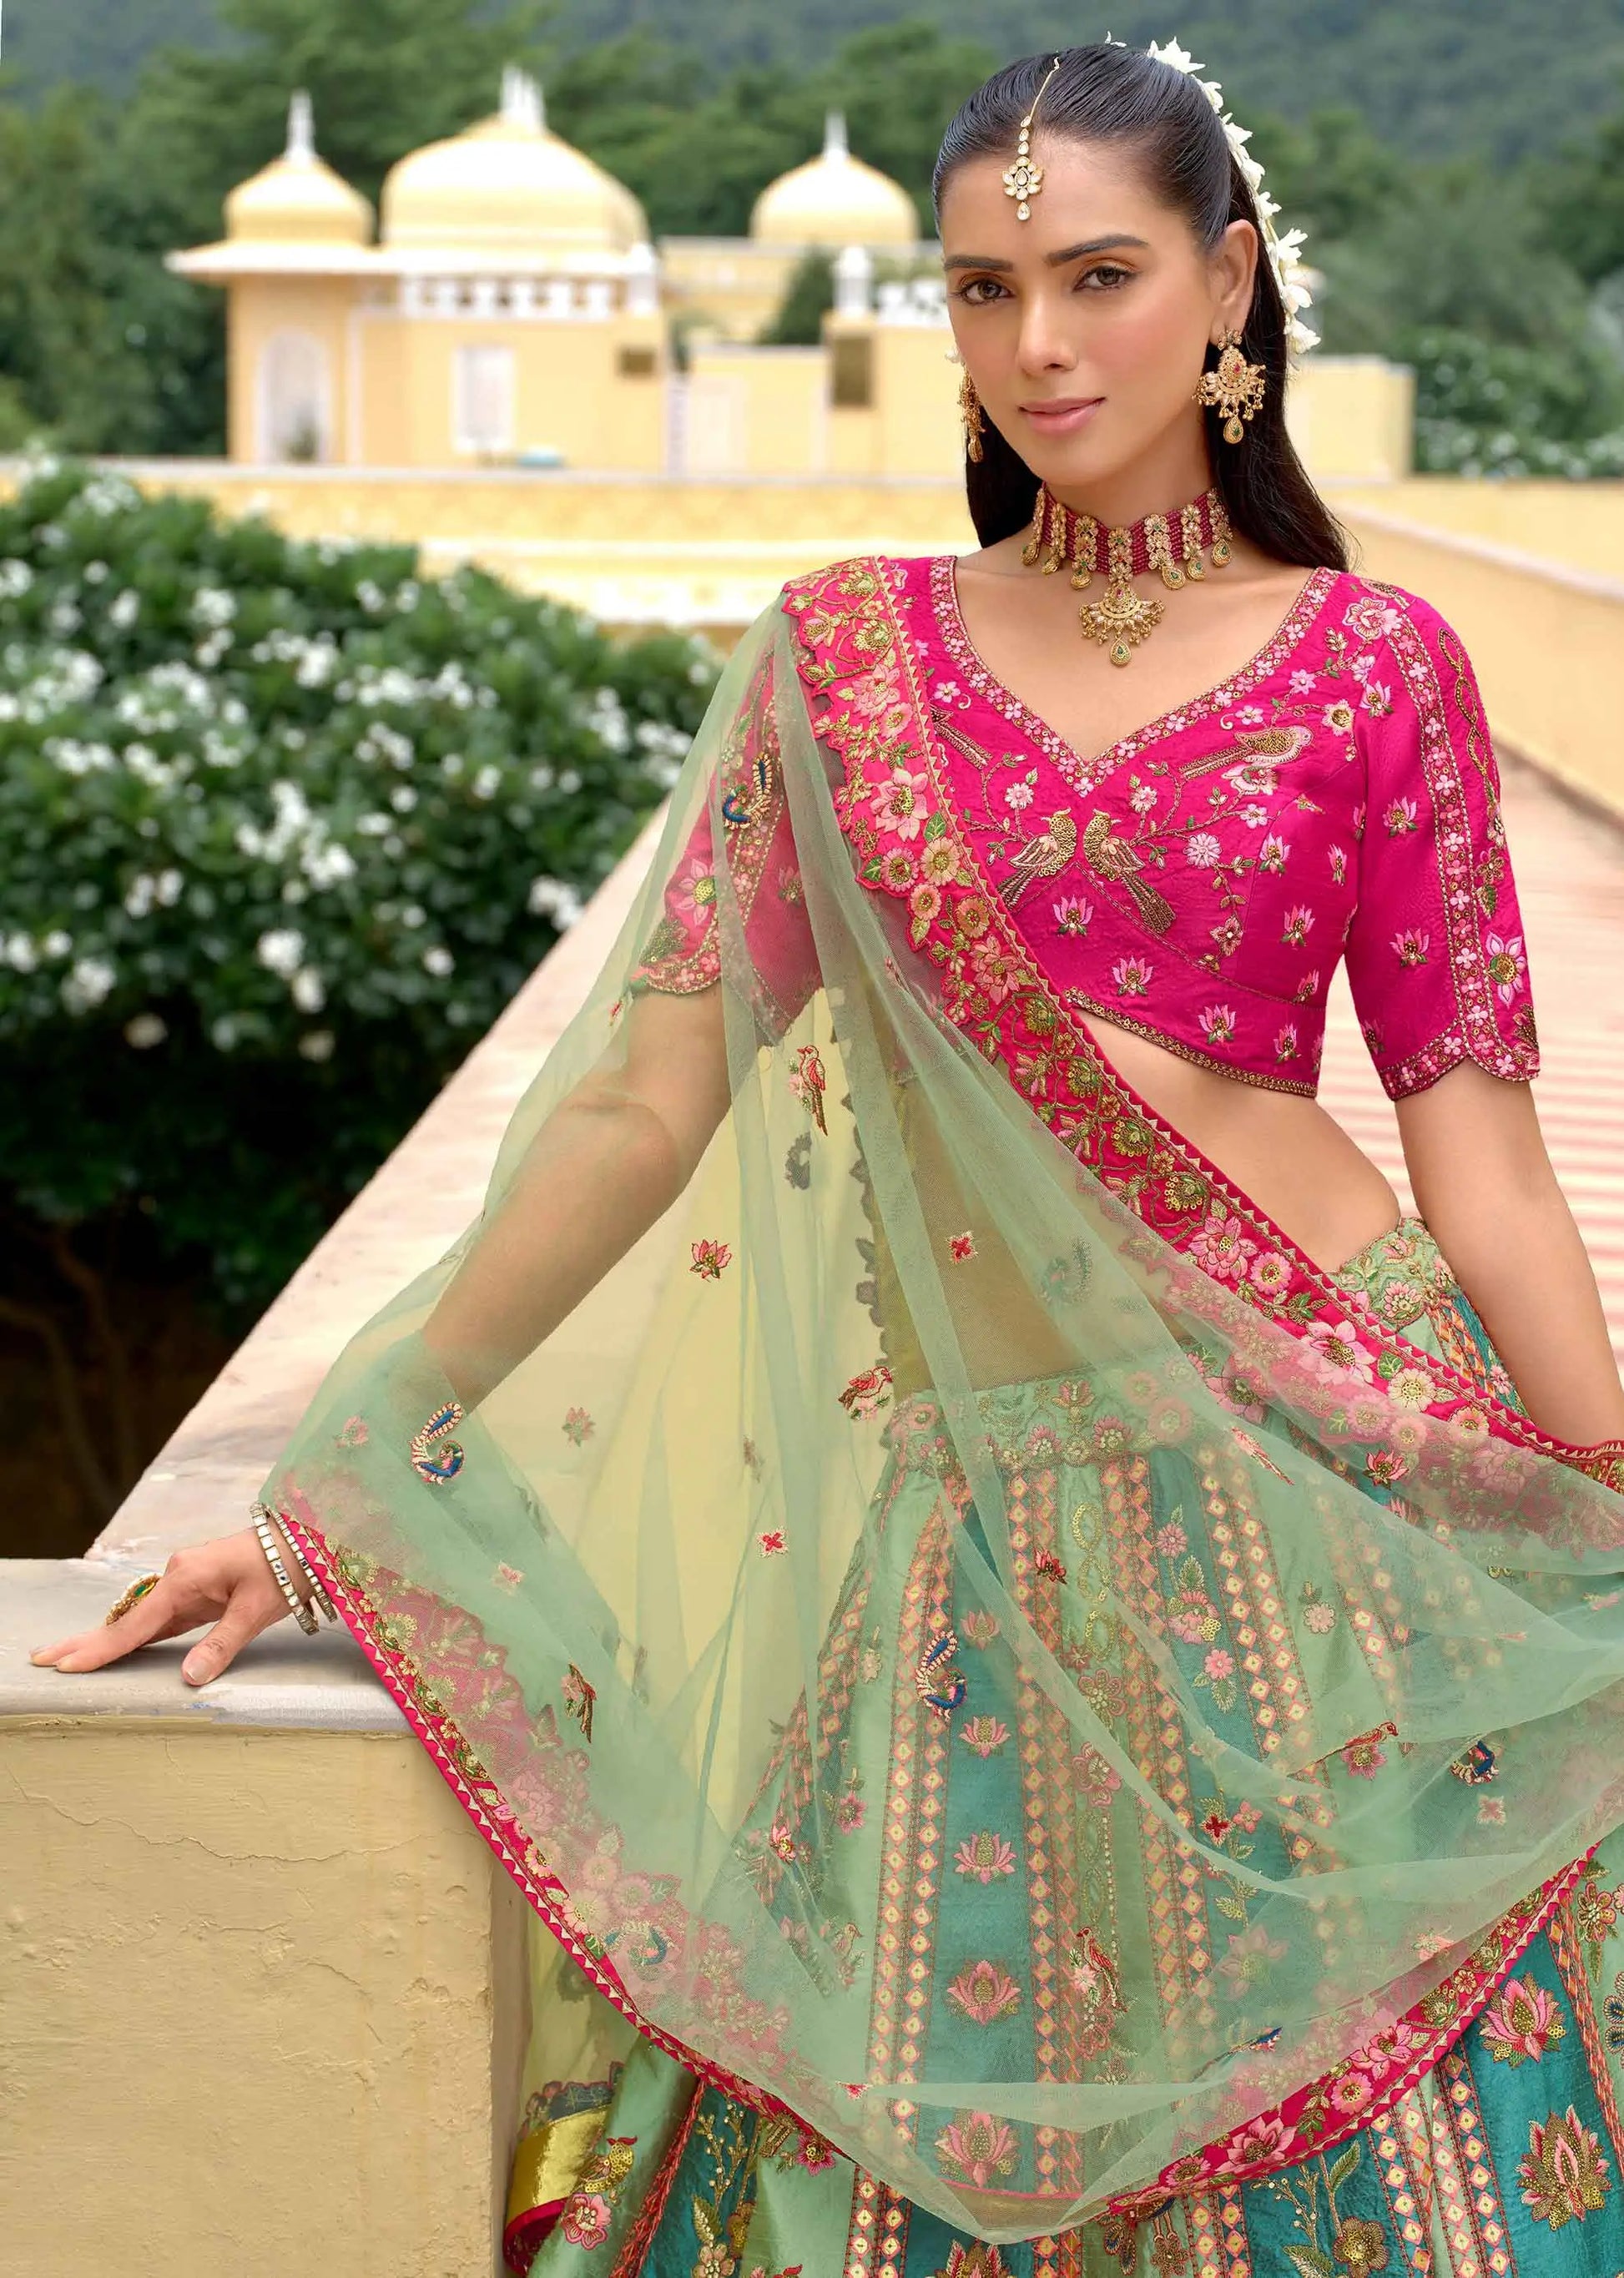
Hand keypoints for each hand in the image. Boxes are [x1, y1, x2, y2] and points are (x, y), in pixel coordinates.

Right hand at [28, 1524, 314, 1686]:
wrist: (307, 1540)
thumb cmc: (284, 1569)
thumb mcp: (256, 1610)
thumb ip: (221, 1644)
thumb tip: (188, 1678)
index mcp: (186, 1578)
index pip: (136, 1624)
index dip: (102, 1649)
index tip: (68, 1665)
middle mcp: (178, 1577)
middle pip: (126, 1618)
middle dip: (87, 1641)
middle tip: (45, 1659)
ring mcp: (186, 1582)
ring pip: (139, 1619)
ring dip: (108, 1639)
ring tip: (71, 1659)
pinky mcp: (198, 1590)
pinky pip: (160, 1618)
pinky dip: (136, 1635)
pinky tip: (118, 1649)